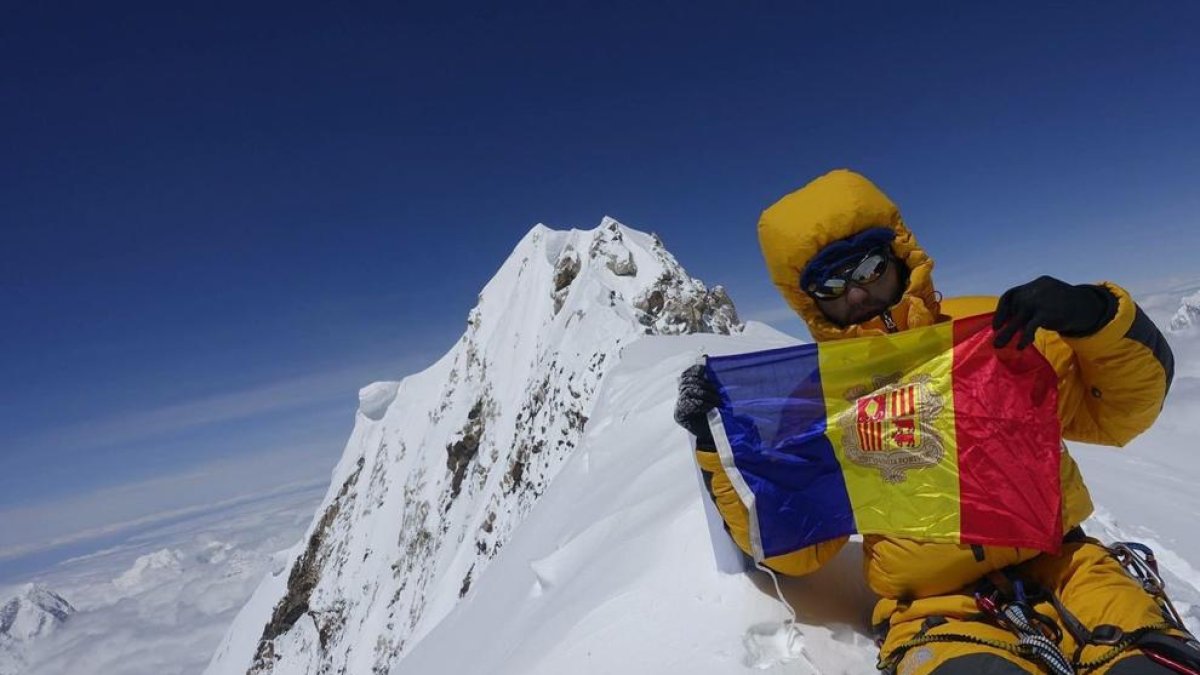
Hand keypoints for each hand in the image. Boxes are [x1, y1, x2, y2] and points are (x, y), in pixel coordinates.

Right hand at [674, 364, 720, 445]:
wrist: (715, 436)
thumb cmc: (716, 414)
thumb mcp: (715, 395)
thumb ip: (710, 381)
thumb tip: (707, 358)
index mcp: (688, 389)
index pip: (687, 374)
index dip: (694, 370)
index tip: (703, 368)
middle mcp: (681, 396)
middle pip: (688, 382)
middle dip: (703, 385)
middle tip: (717, 393)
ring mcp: (678, 405)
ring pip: (689, 392)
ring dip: (705, 395)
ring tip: (717, 401)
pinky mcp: (679, 415)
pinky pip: (689, 403)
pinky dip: (701, 404)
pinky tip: (710, 407)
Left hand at [993, 276, 1115, 349]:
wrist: (1086, 306)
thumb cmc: (1062, 306)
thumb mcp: (1045, 299)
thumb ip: (1029, 306)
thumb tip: (1009, 323)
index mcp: (1034, 285)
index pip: (1010, 295)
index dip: (1001, 310)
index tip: (996, 325)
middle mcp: (1034, 290)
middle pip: (1013, 308)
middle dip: (1005, 325)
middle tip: (996, 342)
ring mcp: (1040, 300)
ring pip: (1018, 318)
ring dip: (1008, 333)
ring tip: (999, 346)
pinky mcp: (1047, 312)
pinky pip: (1030, 326)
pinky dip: (1024, 337)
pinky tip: (1020, 346)